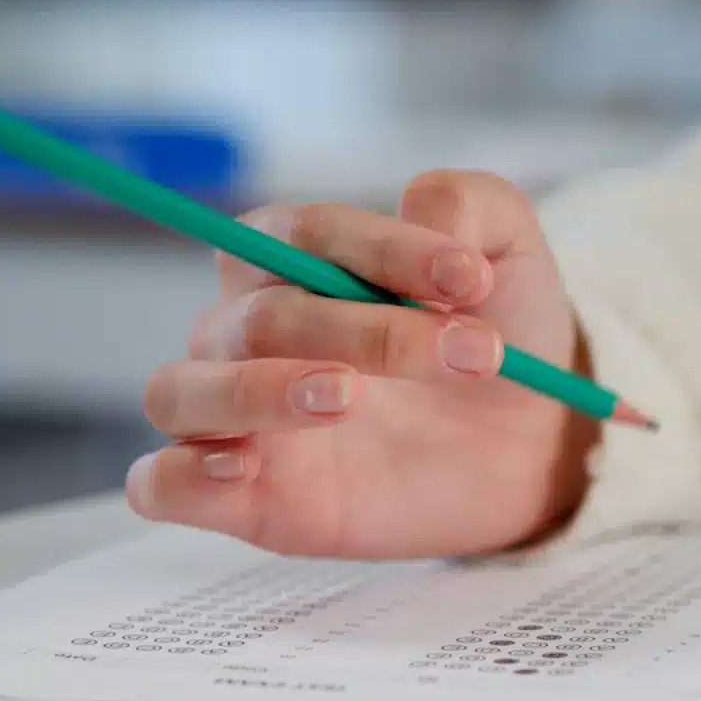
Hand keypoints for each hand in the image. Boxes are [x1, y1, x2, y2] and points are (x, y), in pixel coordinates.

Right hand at [127, 169, 595, 557]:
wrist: (538, 439)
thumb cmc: (503, 329)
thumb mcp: (510, 253)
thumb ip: (472, 205)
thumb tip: (419, 205)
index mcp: (292, 260)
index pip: (298, 236)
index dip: (380, 250)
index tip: (471, 277)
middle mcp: (247, 331)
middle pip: (262, 318)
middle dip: (373, 333)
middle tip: (473, 352)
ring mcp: (237, 416)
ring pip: (180, 391)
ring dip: (258, 391)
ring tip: (348, 396)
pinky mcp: (243, 496)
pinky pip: (162, 484)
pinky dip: (184, 475)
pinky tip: (244, 469)